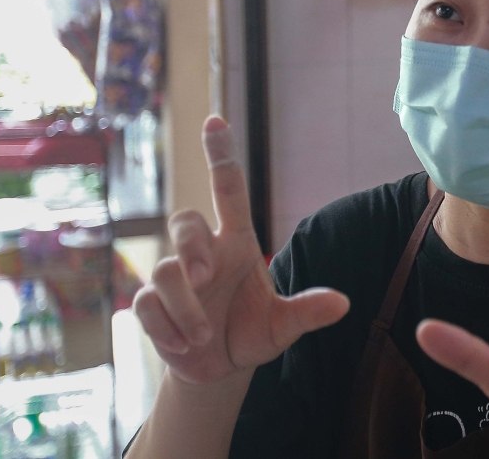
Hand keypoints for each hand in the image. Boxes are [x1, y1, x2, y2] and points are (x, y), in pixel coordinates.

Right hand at [132, 116, 349, 384]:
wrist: (221, 367)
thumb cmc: (253, 332)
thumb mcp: (284, 326)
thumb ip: (308, 312)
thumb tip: (343, 304)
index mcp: (238, 243)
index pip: (229, 189)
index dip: (222, 156)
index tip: (216, 121)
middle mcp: (205, 252)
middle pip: (184, 220)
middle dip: (190, 245)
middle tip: (204, 277)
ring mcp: (175, 277)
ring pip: (166, 270)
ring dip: (186, 307)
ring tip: (205, 336)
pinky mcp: (152, 304)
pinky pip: (146, 303)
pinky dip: (167, 328)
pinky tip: (185, 345)